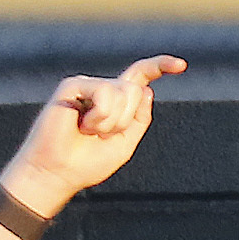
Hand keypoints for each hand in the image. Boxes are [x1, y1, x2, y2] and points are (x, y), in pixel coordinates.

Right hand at [0, 55, 185, 214]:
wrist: (56, 174)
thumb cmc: (86, 164)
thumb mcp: (125, 145)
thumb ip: (140, 119)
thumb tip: (146, 90)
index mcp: (115, 102)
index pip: (140, 77)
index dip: (161, 66)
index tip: (182, 65)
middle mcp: (102, 89)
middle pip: (136, 89)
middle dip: (127, 119)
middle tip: (102, 135)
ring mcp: (87, 85)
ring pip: (123, 92)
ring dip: (112, 121)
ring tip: (89, 131)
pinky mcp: (72, 86)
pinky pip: (105, 93)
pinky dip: (100, 116)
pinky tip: (82, 125)